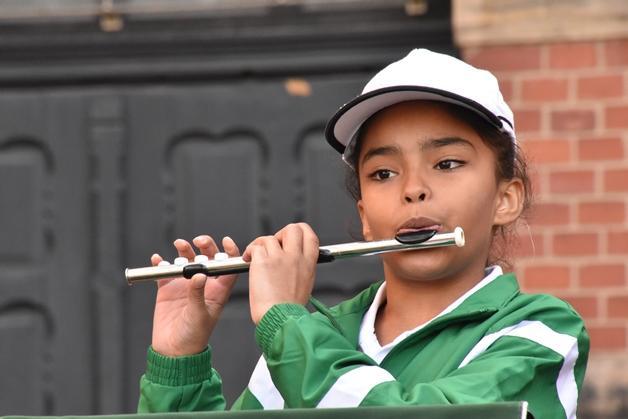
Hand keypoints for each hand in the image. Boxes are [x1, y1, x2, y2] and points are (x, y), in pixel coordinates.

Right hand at [150, 235, 239, 356]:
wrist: (173, 351)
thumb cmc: (194, 336)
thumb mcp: (199, 315)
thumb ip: (198, 294)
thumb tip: (199, 275)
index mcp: (217, 290)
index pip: (227, 267)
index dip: (230, 252)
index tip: (226, 241)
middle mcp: (203, 284)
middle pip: (207, 258)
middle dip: (205, 246)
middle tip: (198, 241)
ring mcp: (185, 285)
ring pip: (187, 260)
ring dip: (184, 250)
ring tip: (180, 245)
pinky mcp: (167, 289)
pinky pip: (164, 271)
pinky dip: (160, 263)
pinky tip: (158, 259)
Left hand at [243, 223, 318, 324]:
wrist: (280, 319)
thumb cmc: (290, 308)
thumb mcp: (306, 283)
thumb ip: (302, 266)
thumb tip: (295, 257)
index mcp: (309, 262)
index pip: (310, 234)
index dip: (300, 231)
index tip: (289, 237)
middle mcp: (296, 257)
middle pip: (293, 228)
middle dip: (281, 233)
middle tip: (274, 245)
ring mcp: (280, 258)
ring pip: (269, 238)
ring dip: (260, 245)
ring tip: (256, 257)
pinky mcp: (263, 261)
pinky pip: (255, 247)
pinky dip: (249, 252)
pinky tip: (248, 260)